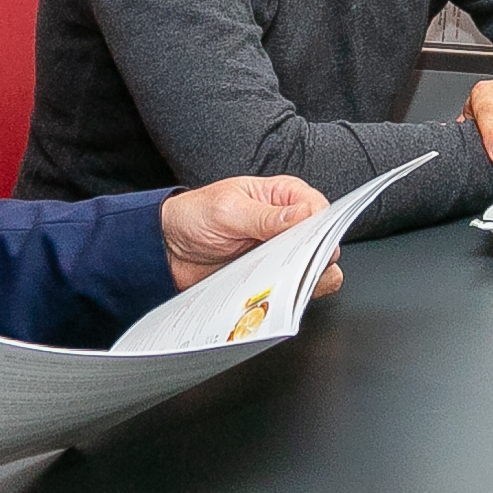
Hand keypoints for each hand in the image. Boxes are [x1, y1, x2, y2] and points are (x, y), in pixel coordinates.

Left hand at [164, 173, 339, 292]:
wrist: (168, 249)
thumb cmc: (194, 216)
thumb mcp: (227, 210)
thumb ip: (265, 216)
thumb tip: (302, 215)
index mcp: (284, 196)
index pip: (321, 210)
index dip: (321, 228)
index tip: (308, 242)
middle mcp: (289, 224)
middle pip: (324, 244)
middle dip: (312, 257)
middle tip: (287, 263)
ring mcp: (283, 253)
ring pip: (317, 271)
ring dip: (302, 280)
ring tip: (276, 278)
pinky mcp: (273, 277)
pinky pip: (294, 291)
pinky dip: (287, 296)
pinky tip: (268, 292)